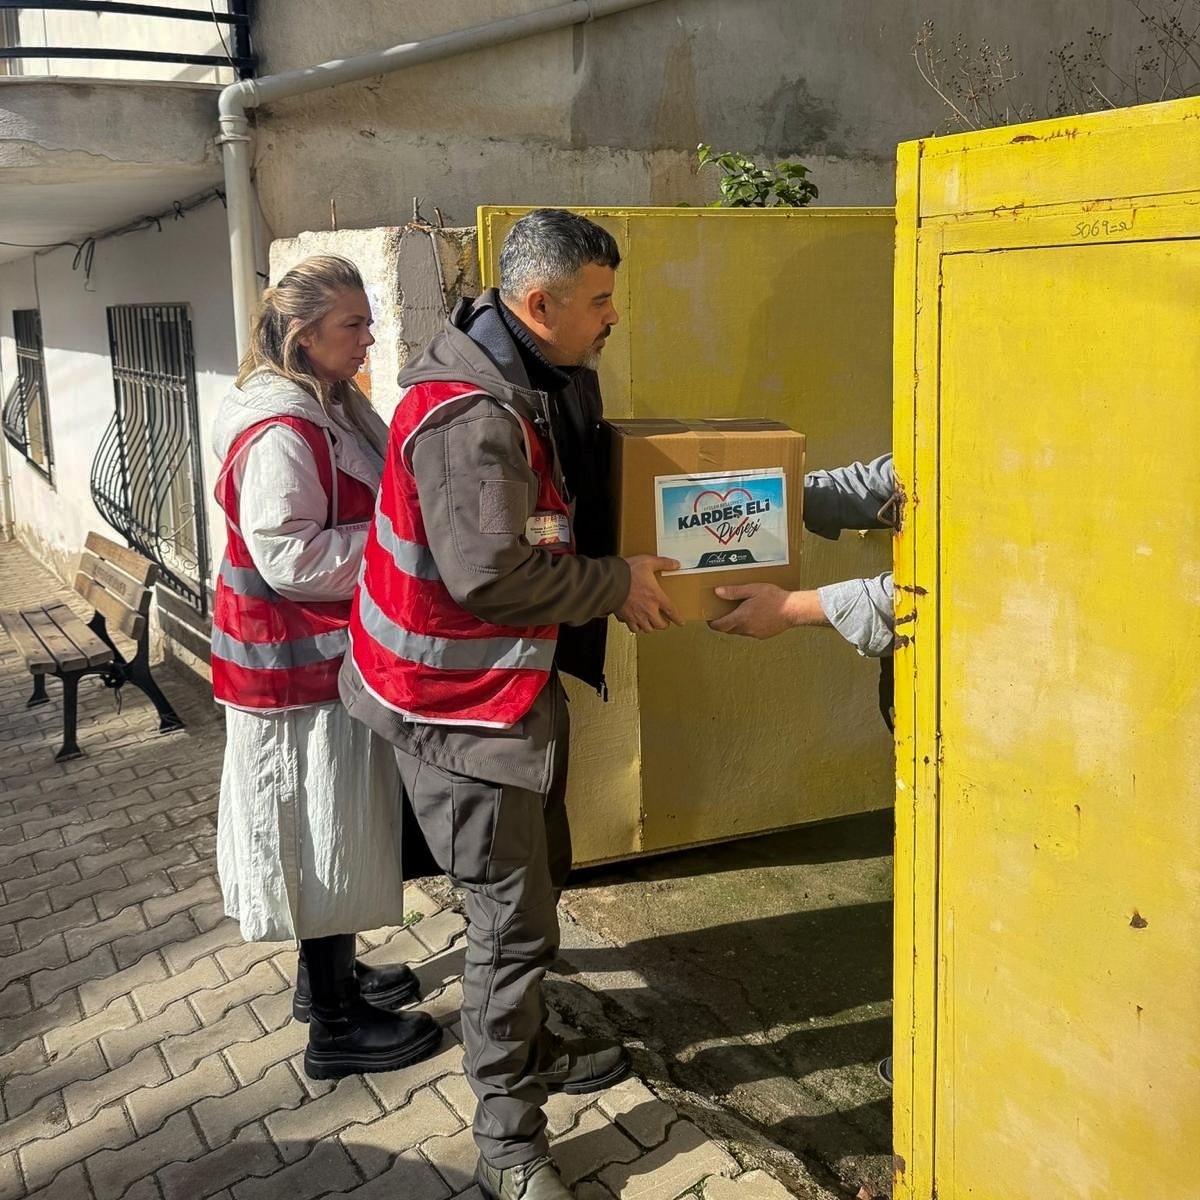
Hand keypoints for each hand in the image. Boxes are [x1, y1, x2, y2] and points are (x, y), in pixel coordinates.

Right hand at [616, 555, 681, 631]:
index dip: (678, 619)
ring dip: (650, 627)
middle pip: (660, 625)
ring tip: (650, 623)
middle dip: (663, 624)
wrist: (610, 581)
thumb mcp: (648, 562)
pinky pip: (632, 628)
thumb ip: (663, 563)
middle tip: (664, 622)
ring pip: (647, 629)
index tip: (681, 622)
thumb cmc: (628, 572)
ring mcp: (636, 615)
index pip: (671, 612)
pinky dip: (636, 627)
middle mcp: (648, 610)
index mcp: (656, 597)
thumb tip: (675, 564)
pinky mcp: (625, 617)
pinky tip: (635, 622)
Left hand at [708, 584, 826, 638]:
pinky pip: (750, 632)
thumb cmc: (774, 598)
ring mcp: (755, 634)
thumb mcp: (752, 590)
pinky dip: (747, 626)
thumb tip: (717, 592)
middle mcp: (746, 629)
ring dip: (735, 624)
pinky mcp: (763, 635)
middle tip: (722, 612)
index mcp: (741, 618)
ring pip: (739, 631)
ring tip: (738, 612)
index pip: (719, 626)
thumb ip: (734, 592)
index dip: (712, 623)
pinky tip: (753, 616)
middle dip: (723, 622)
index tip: (710, 617)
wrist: (794, 610)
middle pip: (727, 629)